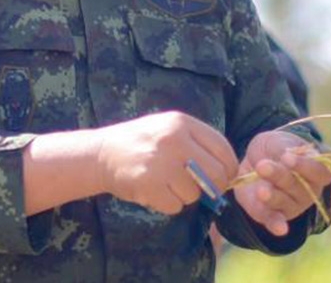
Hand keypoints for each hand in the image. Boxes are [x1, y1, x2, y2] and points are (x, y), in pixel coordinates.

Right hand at [95, 111, 237, 215]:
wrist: (100, 153)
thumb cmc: (142, 141)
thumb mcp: (169, 128)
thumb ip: (197, 143)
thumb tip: (228, 170)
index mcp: (182, 123)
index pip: (223, 147)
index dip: (230, 167)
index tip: (228, 176)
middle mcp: (174, 140)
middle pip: (215, 174)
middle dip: (215, 187)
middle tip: (206, 190)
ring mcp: (160, 163)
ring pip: (195, 193)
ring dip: (186, 196)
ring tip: (168, 184)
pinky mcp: (148, 185)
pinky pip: (175, 206)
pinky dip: (169, 204)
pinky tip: (156, 192)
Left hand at [234, 131, 330, 235]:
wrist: (255, 159)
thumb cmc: (275, 148)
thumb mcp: (279, 142)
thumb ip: (284, 150)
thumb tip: (286, 157)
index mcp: (316, 170)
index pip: (318, 171)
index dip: (304, 165)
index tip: (286, 157)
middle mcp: (308, 191)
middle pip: (298, 187)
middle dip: (279, 176)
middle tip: (262, 166)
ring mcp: (292, 205)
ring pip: (284, 202)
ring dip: (272, 196)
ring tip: (260, 189)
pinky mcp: (272, 216)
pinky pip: (276, 221)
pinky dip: (278, 225)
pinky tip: (280, 229)